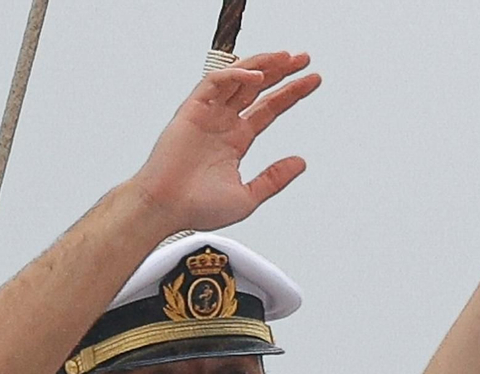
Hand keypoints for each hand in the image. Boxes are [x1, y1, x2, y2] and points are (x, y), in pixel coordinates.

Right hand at [133, 51, 320, 233]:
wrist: (167, 209)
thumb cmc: (198, 207)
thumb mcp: (248, 196)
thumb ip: (274, 178)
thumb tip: (300, 162)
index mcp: (236, 140)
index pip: (268, 108)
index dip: (290, 93)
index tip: (312, 81)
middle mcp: (222, 123)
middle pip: (256, 88)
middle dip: (281, 71)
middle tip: (304, 58)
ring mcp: (207, 115)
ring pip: (237, 79)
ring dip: (261, 65)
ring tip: (286, 57)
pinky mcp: (190, 111)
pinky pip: (213, 83)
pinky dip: (234, 76)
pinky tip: (257, 76)